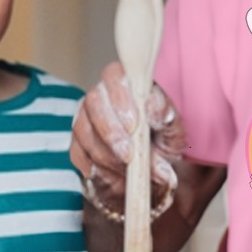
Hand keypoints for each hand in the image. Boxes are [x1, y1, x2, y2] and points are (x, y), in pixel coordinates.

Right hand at [71, 60, 187, 208]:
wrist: (151, 172)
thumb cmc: (163, 142)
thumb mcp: (174, 132)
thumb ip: (168, 120)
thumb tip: (156, 113)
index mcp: (127, 85)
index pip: (115, 74)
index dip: (121, 98)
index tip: (134, 125)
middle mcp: (101, 97)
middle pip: (93, 102)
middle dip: (110, 131)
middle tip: (128, 155)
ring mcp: (85, 120)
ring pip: (82, 129)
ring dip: (105, 153)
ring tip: (127, 171)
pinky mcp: (77, 145)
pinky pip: (77, 154)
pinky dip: (95, 168)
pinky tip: (113, 177)